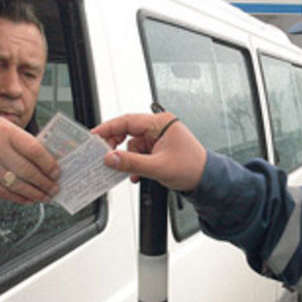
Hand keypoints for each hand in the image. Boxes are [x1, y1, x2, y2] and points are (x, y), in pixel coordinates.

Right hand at [0, 116, 59, 202]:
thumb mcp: (4, 126)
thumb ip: (24, 141)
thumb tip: (47, 160)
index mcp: (6, 132)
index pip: (34, 150)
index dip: (48, 164)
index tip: (57, 172)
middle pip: (27, 171)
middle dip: (45, 183)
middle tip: (54, 188)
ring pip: (17, 185)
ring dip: (35, 193)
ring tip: (45, 196)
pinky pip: (4, 193)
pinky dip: (19, 198)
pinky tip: (28, 199)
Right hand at [92, 113, 206, 191]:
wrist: (206, 180)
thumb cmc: (192, 168)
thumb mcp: (157, 167)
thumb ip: (131, 162)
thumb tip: (111, 158)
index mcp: (161, 123)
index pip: (128, 120)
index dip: (108, 128)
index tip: (94, 136)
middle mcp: (159, 127)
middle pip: (128, 132)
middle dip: (117, 146)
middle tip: (105, 156)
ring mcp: (159, 138)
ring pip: (132, 145)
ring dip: (128, 160)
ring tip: (128, 171)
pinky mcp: (158, 149)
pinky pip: (139, 154)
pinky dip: (135, 164)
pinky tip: (136, 175)